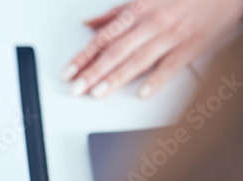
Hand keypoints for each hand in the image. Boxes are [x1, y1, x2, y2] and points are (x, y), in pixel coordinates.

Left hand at [61, 0, 242, 98]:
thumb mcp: (143, 0)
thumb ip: (114, 15)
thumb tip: (88, 25)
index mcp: (136, 13)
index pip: (102, 39)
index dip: (83, 57)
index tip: (68, 72)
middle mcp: (149, 25)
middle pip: (115, 52)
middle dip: (92, 71)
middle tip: (76, 88)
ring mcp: (169, 37)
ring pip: (137, 60)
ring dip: (116, 78)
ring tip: (98, 93)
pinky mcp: (190, 47)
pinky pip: (170, 66)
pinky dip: (156, 80)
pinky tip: (143, 93)